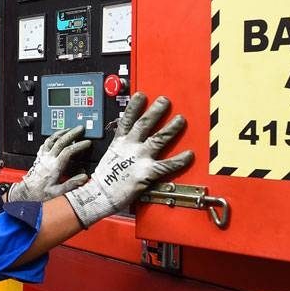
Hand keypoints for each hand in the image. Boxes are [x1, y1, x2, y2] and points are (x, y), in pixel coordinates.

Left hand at [7, 126, 90, 201]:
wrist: (27, 192)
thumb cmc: (41, 193)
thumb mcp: (58, 192)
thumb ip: (72, 184)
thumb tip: (84, 177)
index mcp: (55, 166)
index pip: (68, 151)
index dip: (79, 145)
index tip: (87, 142)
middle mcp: (48, 159)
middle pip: (61, 141)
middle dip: (72, 133)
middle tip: (80, 128)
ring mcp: (43, 156)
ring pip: (52, 139)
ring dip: (61, 133)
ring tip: (69, 128)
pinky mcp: (39, 157)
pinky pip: (45, 143)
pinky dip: (52, 137)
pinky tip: (55, 137)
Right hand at [66, 93, 193, 227]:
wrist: (100, 195)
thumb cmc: (104, 179)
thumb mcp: (110, 156)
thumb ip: (122, 146)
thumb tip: (128, 139)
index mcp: (119, 142)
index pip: (127, 119)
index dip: (134, 106)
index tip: (141, 95)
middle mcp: (130, 147)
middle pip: (144, 124)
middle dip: (156, 111)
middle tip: (165, 101)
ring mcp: (139, 158)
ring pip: (158, 139)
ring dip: (170, 128)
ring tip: (180, 120)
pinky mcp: (147, 172)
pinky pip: (167, 165)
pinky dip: (179, 160)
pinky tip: (189, 155)